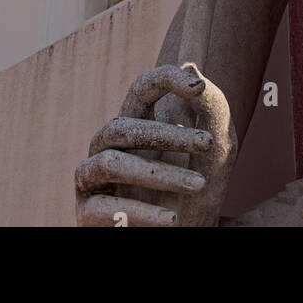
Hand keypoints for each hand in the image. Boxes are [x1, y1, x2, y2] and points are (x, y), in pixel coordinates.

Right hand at [75, 64, 236, 227]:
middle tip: (208, 144)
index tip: (199, 87)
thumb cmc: (200, 190)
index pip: (141, 88)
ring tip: (198, 186)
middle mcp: (108, 145)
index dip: (165, 79)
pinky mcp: (86, 212)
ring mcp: (93, 178)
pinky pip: (104, 207)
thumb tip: (192, 67)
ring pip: (113, 163)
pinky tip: (172, 220)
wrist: (189, 235)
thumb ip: (210, 108)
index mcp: (136, 123)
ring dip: (159, 175)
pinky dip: (140, 212)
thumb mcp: (215, 149)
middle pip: (125, 126)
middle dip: (167, 135)